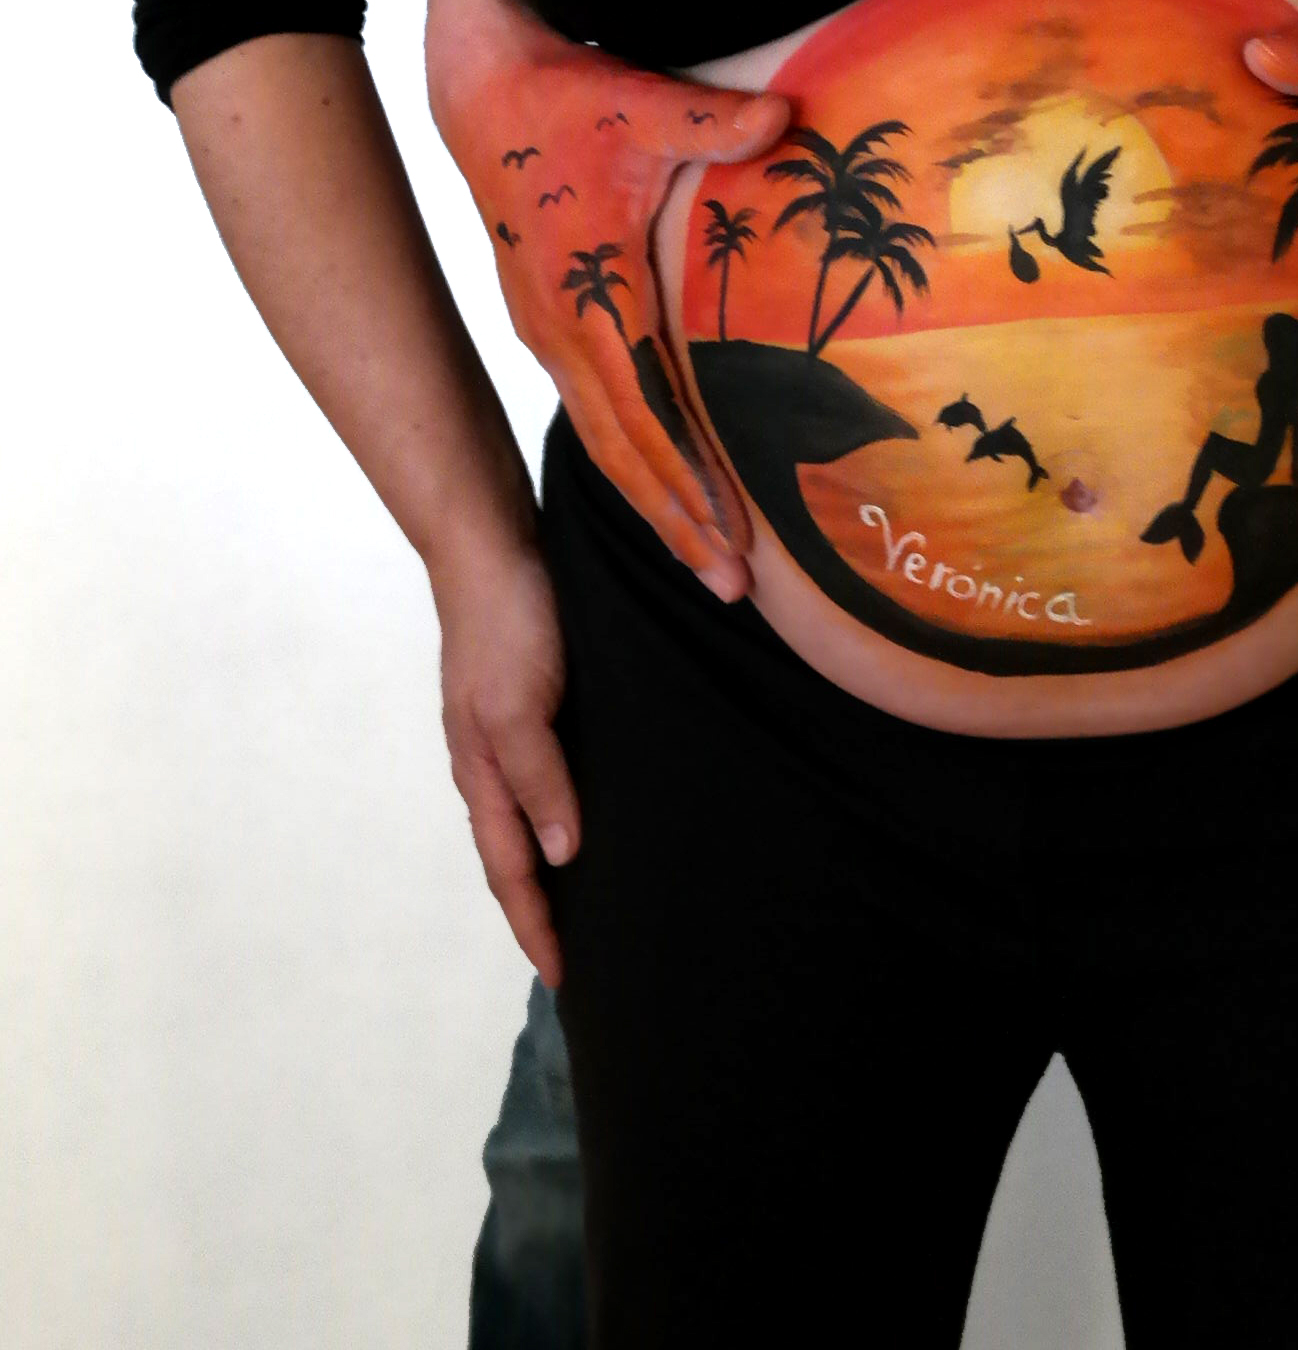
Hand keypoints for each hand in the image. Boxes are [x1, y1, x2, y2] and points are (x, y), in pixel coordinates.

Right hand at [420, 0, 787, 590]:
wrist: (479, 85)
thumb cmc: (560, 96)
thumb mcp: (639, 100)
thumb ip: (712, 120)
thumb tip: (784, 120)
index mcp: (586, 298)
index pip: (647, 415)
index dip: (689, 483)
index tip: (731, 543)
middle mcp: (559, 333)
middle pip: (625, 452)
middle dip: (677, 523)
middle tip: (731, 588)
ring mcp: (548, 332)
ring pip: (606, 438)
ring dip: (655, 499)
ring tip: (706, 558)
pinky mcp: (548, 319)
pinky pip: (595, 408)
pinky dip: (633, 455)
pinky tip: (663, 479)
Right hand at [430, 521, 578, 984]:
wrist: (490, 542)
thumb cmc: (506, 621)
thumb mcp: (520, 705)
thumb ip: (540, 778)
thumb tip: (559, 857)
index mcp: (483, 773)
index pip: (511, 872)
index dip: (535, 927)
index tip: (562, 981)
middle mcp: (491, 761)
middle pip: (513, 856)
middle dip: (537, 911)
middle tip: (574, 960)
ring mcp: (507, 729)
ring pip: (529, 817)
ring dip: (550, 865)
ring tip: (585, 900)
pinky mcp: (530, 697)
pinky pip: (545, 774)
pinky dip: (561, 810)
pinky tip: (589, 808)